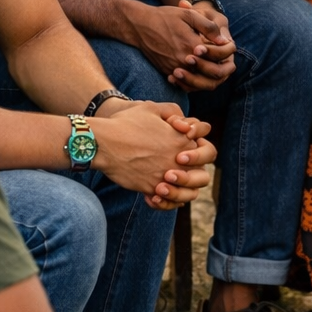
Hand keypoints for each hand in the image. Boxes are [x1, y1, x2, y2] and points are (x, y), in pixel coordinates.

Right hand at [92, 104, 216, 206]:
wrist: (103, 142)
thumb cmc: (125, 123)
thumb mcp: (152, 108)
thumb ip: (173, 113)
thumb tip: (184, 125)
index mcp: (183, 140)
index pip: (208, 152)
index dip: (199, 152)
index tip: (182, 152)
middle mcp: (179, 160)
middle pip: (202, 176)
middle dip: (193, 176)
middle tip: (175, 172)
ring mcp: (166, 176)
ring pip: (189, 194)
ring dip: (181, 192)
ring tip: (166, 187)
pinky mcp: (151, 189)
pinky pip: (167, 203)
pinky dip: (164, 202)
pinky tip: (154, 196)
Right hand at [123, 1, 234, 89]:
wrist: (139, 25)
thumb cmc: (165, 17)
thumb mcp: (188, 15)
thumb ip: (208, 27)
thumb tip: (223, 40)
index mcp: (192, 45)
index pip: (219, 55)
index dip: (228, 50)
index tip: (230, 45)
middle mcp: (184, 60)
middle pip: (212, 73)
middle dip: (224, 67)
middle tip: (229, 61)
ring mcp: (174, 68)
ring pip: (200, 83)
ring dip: (211, 78)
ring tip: (217, 69)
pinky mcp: (167, 72)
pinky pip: (186, 85)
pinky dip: (195, 83)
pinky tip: (200, 75)